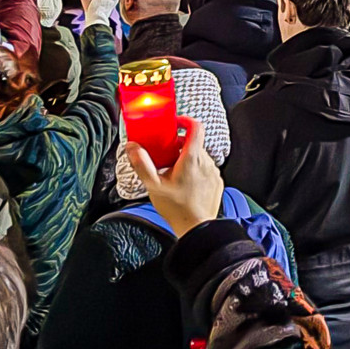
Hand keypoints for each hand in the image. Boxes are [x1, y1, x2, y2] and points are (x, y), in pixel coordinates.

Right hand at [124, 117, 222, 235]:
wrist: (197, 227)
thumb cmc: (177, 208)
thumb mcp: (154, 186)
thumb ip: (142, 164)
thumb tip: (132, 148)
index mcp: (192, 158)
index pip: (196, 127)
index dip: (186, 120)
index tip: (176, 123)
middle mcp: (206, 162)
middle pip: (194, 144)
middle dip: (179, 145)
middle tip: (166, 154)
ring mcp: (214, 172)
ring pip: (200, 157)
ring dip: (187, 160)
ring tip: (172, 173)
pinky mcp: (217, 182)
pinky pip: (206, 170)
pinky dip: (196, 171)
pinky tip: (185, 184)